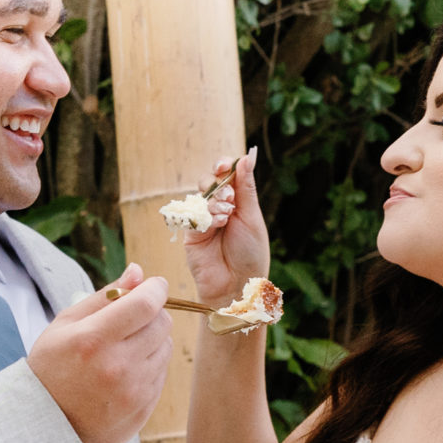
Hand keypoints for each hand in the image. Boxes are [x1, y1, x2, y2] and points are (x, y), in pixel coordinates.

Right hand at [30, 264, 172, 442]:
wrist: (44, 425)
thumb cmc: (50, 368)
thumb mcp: (65, 324)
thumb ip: (104, 296)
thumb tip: (138, 272)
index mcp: (93, 340)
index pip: (146, 304)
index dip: (156, 288)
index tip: (155, 285)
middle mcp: (117, 367)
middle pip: (162, 324)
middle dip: (153, 313)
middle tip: (133, 317)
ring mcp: (133, 391)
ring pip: (165, 348)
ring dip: (152, 340)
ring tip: (124, 347)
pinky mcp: (143, 409)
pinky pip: (162, 374)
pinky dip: (150, 365)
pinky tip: (125, 370)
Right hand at [181, 148, 267, 308]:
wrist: (238, 285)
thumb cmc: (250, 254)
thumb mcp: (252, 218)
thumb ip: (246, 189)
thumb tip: (246, 158)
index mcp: (237, 202)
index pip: (227, 175)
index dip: (224, 165)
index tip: (225, 164)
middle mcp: (219, 208)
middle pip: (209, 181)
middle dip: (218, 184)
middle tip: (229, 197)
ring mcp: (203, 220)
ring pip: (200, 195)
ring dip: (214, 200)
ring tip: (227, 214)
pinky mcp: (191, 232)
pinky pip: (193, 213)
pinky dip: (206, 214)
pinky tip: (218, 223)